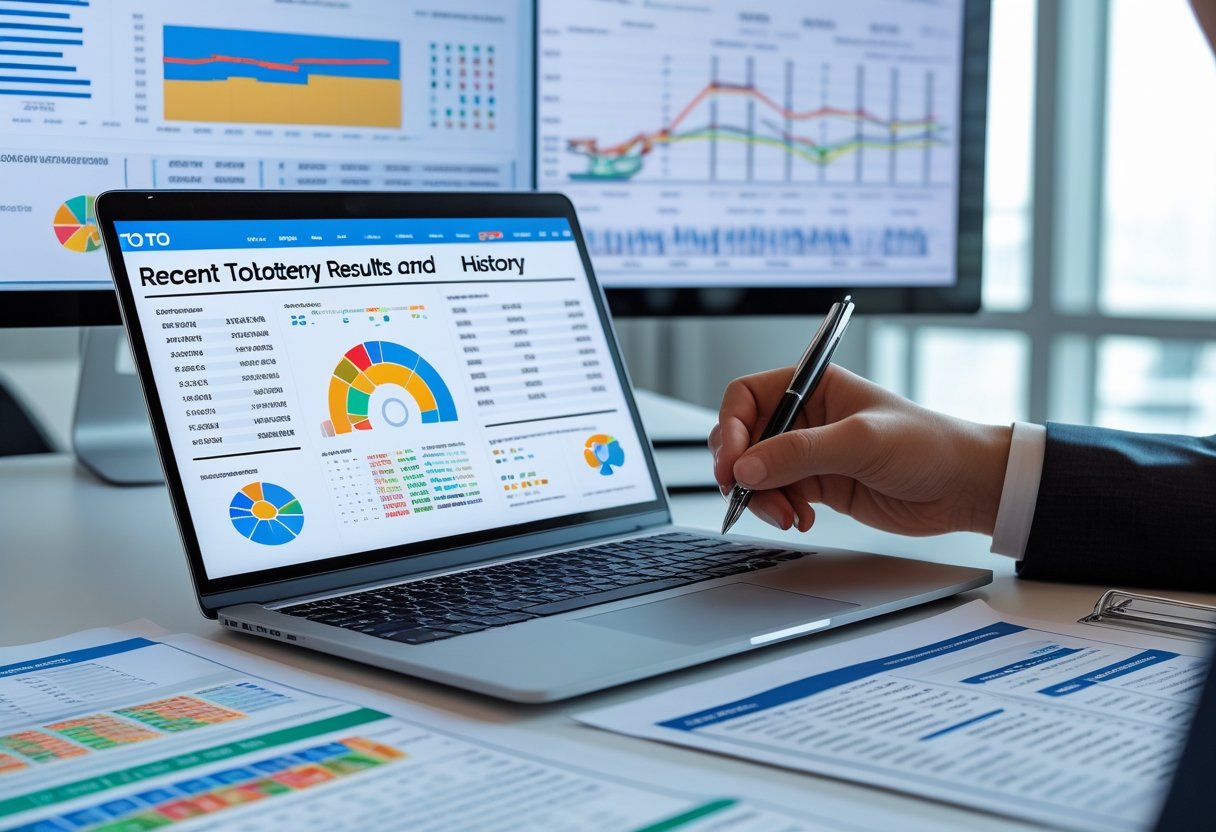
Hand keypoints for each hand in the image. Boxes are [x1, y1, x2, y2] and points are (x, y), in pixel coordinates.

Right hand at [708, 365, 1012, 536]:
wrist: (965, 488)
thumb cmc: (928, 446)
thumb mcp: (860, 442)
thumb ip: (799, 453)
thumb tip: (746, 467)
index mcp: (813, 386)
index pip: (747, 398)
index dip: (731, 428)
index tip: (732, 463)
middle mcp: (806, 417)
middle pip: (745, 438)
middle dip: (742, 469)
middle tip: (745, 495)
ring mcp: (810, 453)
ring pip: (757, 473)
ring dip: (762, 497)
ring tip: (787, 515)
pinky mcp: (818, 484)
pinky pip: (778, 496)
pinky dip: (780, 510)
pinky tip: (802, 519)